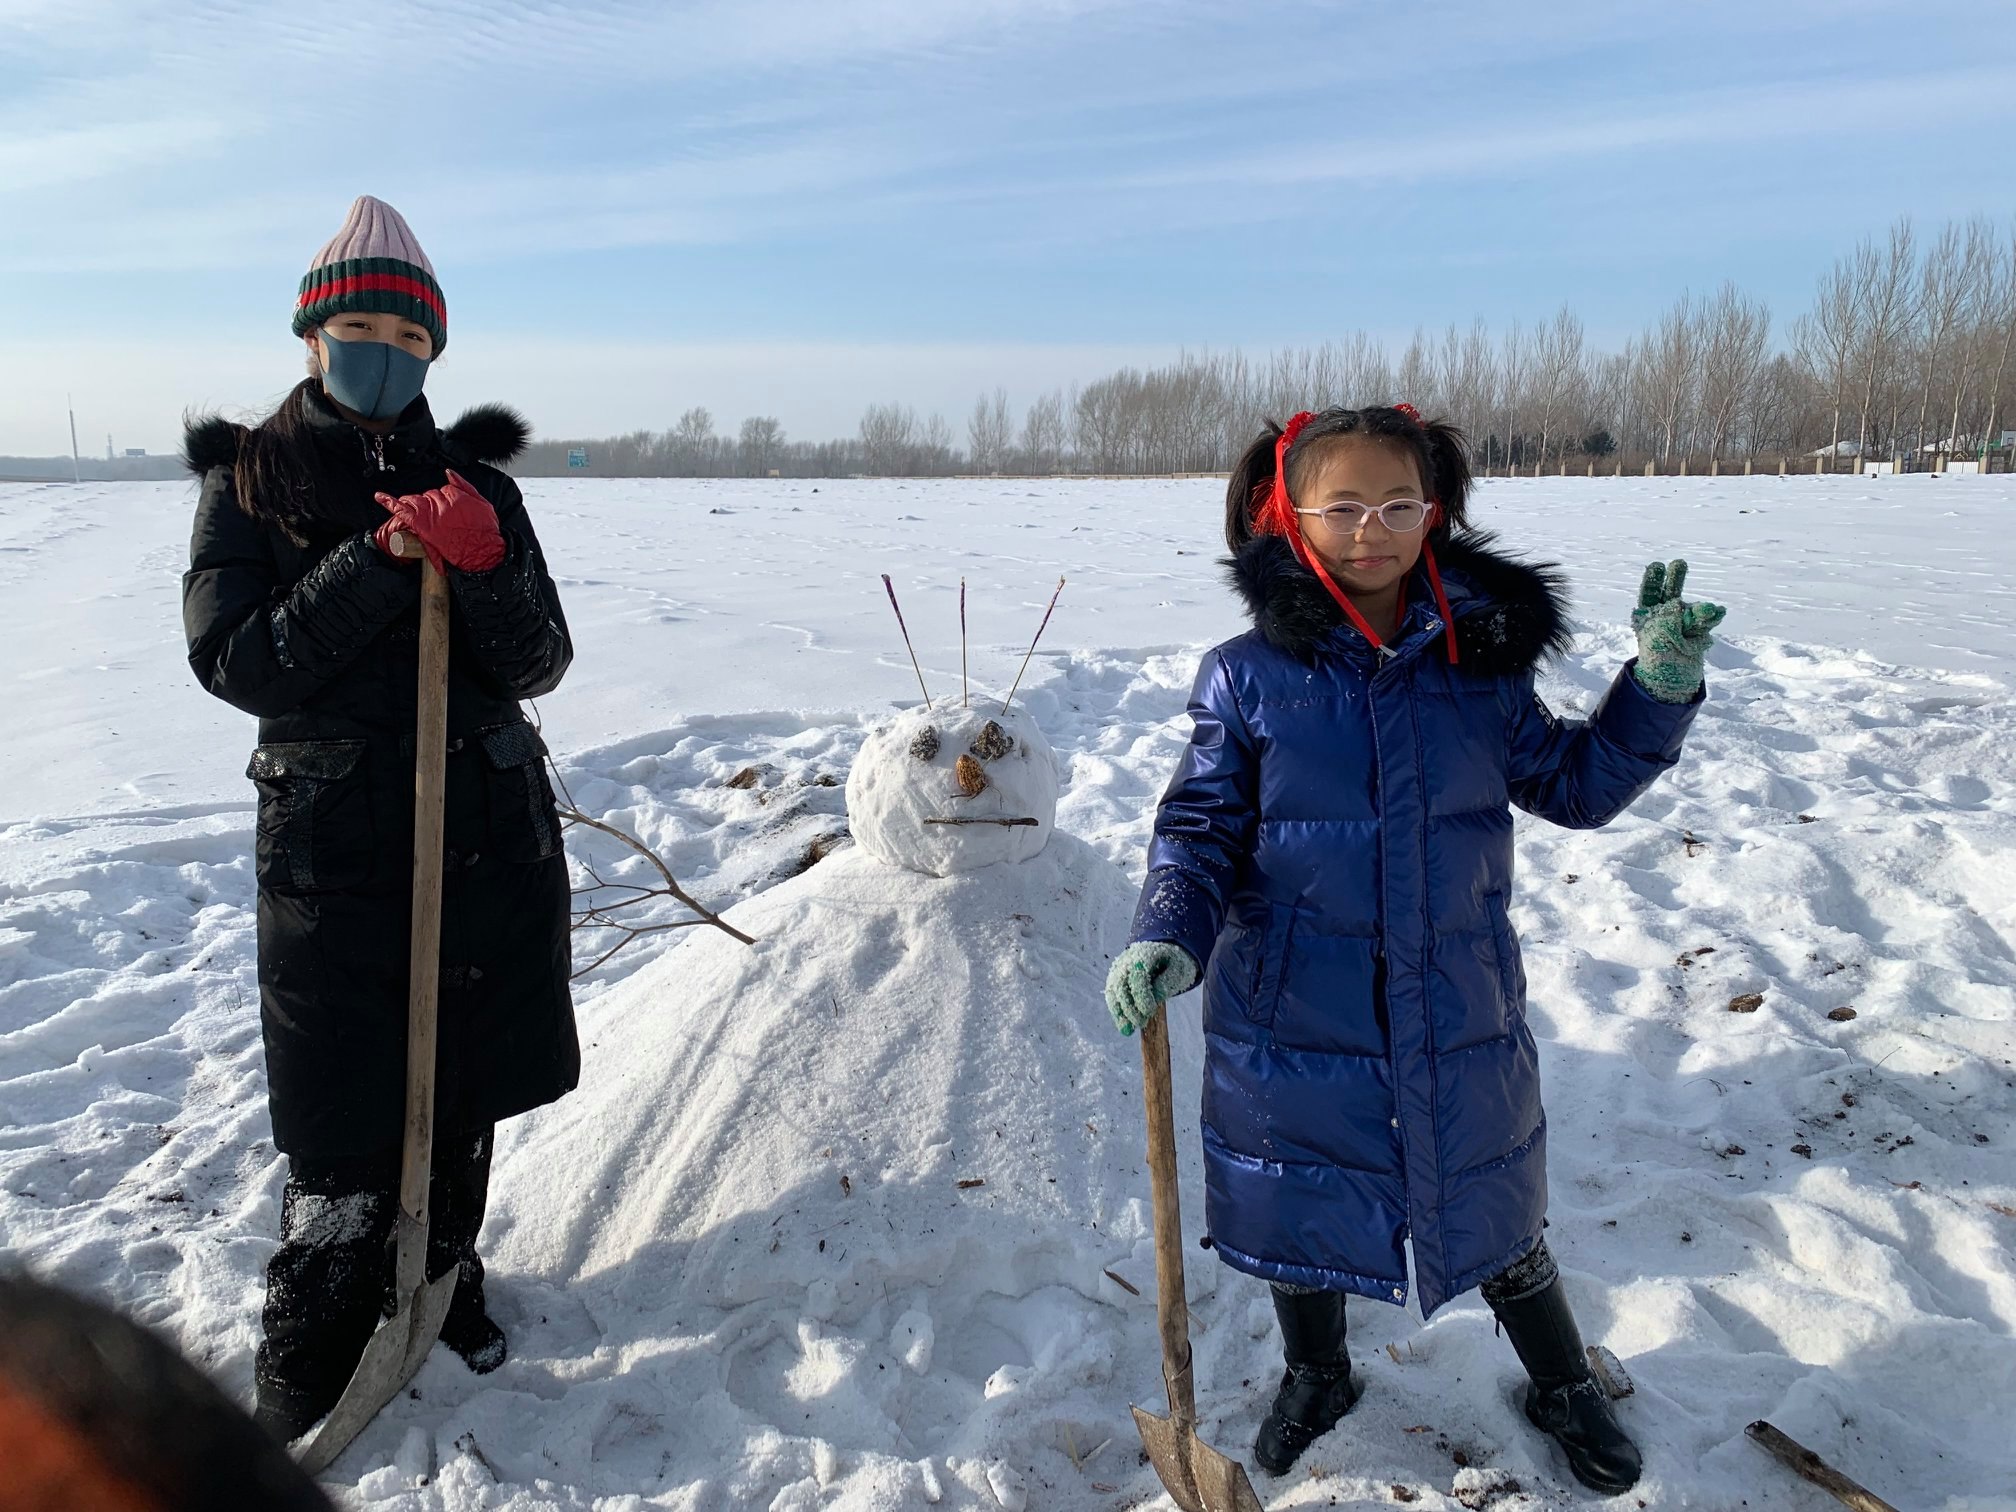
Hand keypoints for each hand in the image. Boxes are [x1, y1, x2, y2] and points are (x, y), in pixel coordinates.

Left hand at [374, 470, 505, 572]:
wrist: (483, 554)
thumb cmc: (485, 533)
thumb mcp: (483, 504)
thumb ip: (465, 486)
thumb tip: (449, 473)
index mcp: (457, 496)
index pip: (443, 489)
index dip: (443, 498)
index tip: (444, 507)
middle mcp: (442, 503)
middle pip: (428, 495)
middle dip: (429, 502)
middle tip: (434, 514)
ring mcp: (431, 514)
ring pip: (415, 500)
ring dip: (411, 502)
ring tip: (410, 506)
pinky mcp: (422, 526)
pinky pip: (402, 511)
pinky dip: (389, 502)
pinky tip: (379, 497)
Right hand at [1105, 941, 1198, 1035]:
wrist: (1165, 951)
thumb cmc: (1174, 961)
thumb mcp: (1179, 969)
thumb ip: (1167, 982)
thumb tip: (1156, 997)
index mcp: (1145, 953)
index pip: (1137, 975)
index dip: (1141, 995)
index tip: (1149, 1011)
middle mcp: (1127, 960)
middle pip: (1120, 984)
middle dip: (1129, 1007)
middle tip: (1141, 1023)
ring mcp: (1119, 969)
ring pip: (1112, 991)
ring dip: (1119, 1012)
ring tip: (1128, 1030)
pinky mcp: (1116, 979)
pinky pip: (1112, 996)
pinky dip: (1117, 1011)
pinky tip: (1124, 1026)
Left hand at [1631, 558, 1724, 704]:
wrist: (1672, 679)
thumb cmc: (1659, 656)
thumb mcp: (1660, 635)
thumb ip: (1679, 617)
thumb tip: (1704, 608)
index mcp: (1648, 616)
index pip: (1650, 594)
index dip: (1653, 580)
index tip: (1657, 565)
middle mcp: (1666, 615)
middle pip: (1671, 593)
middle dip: (1675, 579)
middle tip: (1679, 563)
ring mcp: (1684, 621)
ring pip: (1693, 609)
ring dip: (1698, 611)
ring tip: (1701, 617)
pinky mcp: (1700, 629)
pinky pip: (1708, 619)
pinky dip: (1713, 616)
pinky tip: (1718, 612)